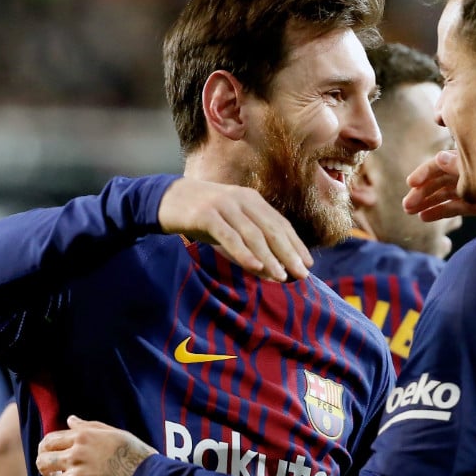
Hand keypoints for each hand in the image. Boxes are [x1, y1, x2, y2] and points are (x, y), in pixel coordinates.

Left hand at [32, 416, 155, 475]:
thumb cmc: (137, 456)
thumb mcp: (115, 434)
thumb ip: (90, 427)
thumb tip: (71, 420)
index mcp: (84, 438)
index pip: (50, 441)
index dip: (44, 450)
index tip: (48, 459)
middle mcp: (76, 457)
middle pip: (43, 463)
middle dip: (43, 471)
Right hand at [158, 178, 312, 281]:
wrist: (167, 199)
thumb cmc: (203, 216)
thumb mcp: (231, 227)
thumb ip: (250, 245)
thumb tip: (273, 271)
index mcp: (253, 200)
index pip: (280, 224)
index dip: (296, 244)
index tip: (308, 264)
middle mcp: (242, 200)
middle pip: (272, 229)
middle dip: (289, 253)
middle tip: (302, 274)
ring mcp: (225, 206)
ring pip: (253, 234)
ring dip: (269, 257)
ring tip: (282, 276)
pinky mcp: (206, 215)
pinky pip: (229, 236)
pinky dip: (243, 252)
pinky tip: (255, 267)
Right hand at [403, 150, 475, 223]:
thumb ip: (463, 168)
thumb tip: (439, 157)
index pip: (446, 162)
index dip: (426, 172)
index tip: (409, 184)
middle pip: (445, 177)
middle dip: (424, 190)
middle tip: (405, 206)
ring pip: (450, 192)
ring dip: (430, 201)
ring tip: (411, 213)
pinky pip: (460, 206)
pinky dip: (443, 211)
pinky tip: (425, 218)